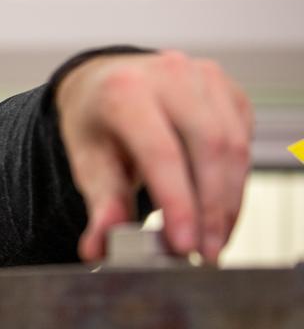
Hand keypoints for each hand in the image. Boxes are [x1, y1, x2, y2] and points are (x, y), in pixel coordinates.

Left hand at [53, 50, 252, 261]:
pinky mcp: (229, 91)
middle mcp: (169, 75)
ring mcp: (204, 78)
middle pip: (208, 148)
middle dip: (210, 210)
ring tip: (214, 242)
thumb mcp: (85, 159)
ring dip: (229, 202)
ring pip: (234, 147)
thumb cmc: (96, 122)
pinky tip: (221, 213)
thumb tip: (100, 248)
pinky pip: (243, 142)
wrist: (107, 81)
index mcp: (124, 90)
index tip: (183, 245)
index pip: (160, 151)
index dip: (177, 202)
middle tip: (204, 254)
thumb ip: (100, 203)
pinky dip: (236, 184)